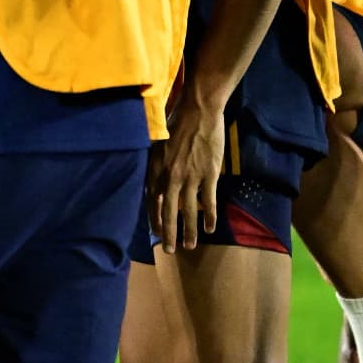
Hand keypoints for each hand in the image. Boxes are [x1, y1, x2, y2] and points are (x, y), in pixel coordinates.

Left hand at [158, 97, 225, 251]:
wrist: (199, 111)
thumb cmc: (177, 122)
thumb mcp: (158, 143)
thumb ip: (156, 164)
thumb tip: (154, 180)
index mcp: (156, 168)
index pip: (152, 200)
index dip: (154, 218)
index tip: (156, 232)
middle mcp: (171, 176)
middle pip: (168, 211)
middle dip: (168, 233)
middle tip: (170, 251)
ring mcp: (191, 177)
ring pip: (188, 211)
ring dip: (188, 231)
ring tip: (189, 246)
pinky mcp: (209, 175)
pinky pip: (208, 201)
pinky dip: (209, 216)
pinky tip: (209, 228)